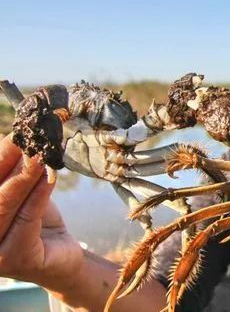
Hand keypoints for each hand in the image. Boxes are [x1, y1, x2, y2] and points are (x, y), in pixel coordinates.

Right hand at [0, 134, 82, 287]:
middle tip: (28, 143)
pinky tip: (49, 178)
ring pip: (4, 206)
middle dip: (8, 163)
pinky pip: (26, 220)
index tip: (14, 135)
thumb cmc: (35, 221)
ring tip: (40, 156)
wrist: (60, 254)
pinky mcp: (13, 259)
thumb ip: (14, 173)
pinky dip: (38, 196)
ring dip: (24, 178)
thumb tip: (16, 140)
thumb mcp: (21, 192)